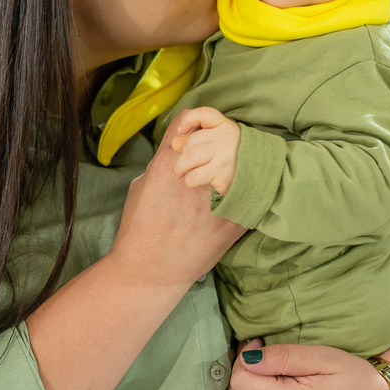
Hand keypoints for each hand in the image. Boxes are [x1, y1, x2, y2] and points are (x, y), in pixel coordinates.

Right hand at [108, 113, 245, 286]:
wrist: (148, 270)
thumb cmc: (138, 230)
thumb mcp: (139, 187)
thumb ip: (159, 167)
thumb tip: (175, 158)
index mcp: (168, 161)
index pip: (187, 119)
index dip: (192, 122)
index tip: (196, 132)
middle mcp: (196, 172)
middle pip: (216, 136)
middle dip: (216, 141)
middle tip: (216, 154)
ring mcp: (218, 195)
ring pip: (239, 162)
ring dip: (236, 164)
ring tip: (230, 175)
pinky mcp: (234, 219)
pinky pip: (252, 193)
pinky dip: (250, 191)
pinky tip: (242, 197)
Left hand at [169, 107, 240, 195]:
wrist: (254, 180)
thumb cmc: (230, 159)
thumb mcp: (215, 144)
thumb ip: (195, 140)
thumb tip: (175, 142)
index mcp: (226, 126)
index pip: (204, 114)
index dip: (188, 119)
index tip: (181, 130)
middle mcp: (226, 139)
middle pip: (190, 142)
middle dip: (181, 154)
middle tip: (182, 164)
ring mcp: (225, 157)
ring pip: (189, 159)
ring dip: (180, 168)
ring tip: (179, 174)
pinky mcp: (223, 175)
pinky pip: (194, 177)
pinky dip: (189, 181)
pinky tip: (193, 182)